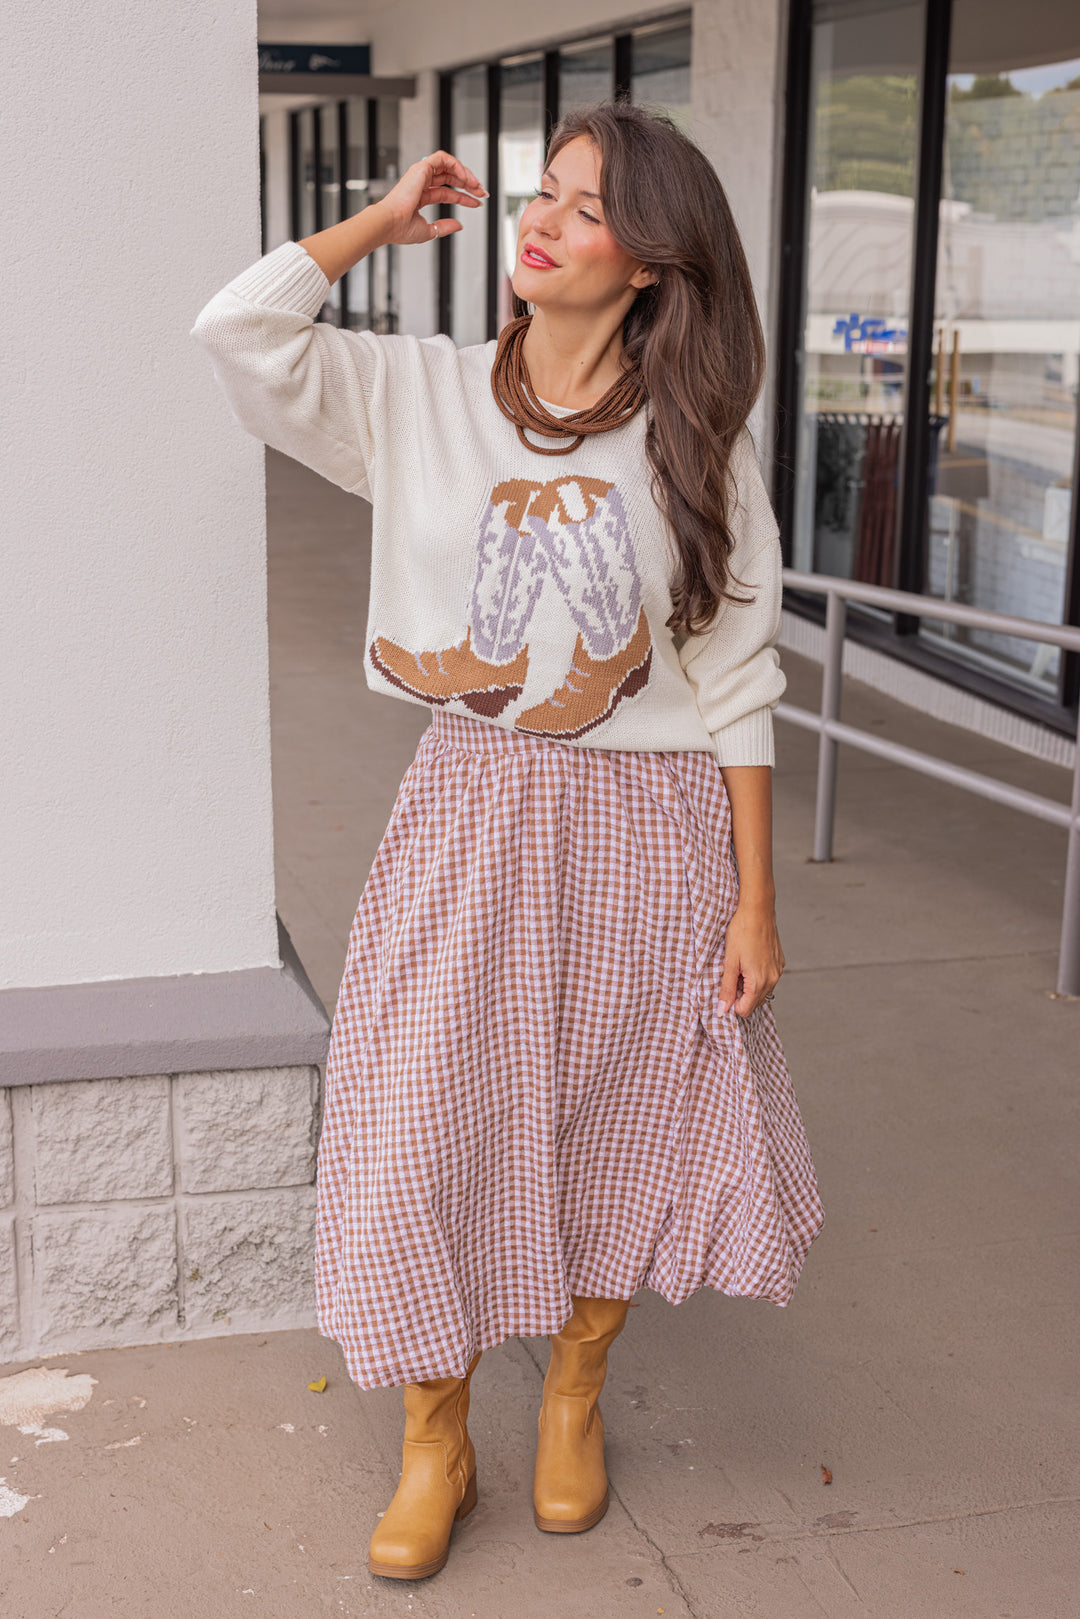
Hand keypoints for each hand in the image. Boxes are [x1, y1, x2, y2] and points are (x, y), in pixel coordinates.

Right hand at [373, 150, 486, 245]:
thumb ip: (444, 227)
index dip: (464, 198)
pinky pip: (443, 158)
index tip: (477, 203)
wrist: (390, 223)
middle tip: (482, 193)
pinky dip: (456, 165)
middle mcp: (421, 183)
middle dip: (469, 184)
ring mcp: (421, 174)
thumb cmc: (400, 228)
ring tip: (476, 186)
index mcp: (421, 196)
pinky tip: (466, 177)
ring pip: (448, 166)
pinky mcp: (421, 168)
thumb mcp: (429, 231)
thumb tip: (459, 225)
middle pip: (450, 178)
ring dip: (465, 174)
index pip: (447, 193)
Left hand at [716, 901, 784, 1017]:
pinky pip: (769, 978)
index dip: (733, 1002)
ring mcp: (778, 971)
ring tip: (741, 964)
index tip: (727, 986)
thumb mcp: (729, 962)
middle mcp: (772, 980)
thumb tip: (722, 1011)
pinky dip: (759, 975)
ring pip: (762, 991)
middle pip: (755, 1002)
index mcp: (759, 982)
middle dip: (742, 994)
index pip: (745, 1010)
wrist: (758, 911)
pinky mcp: (780, 962)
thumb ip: (727, 989)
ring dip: (750, 984)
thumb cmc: (742, 933)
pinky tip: (751, 958)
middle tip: (733, 973)